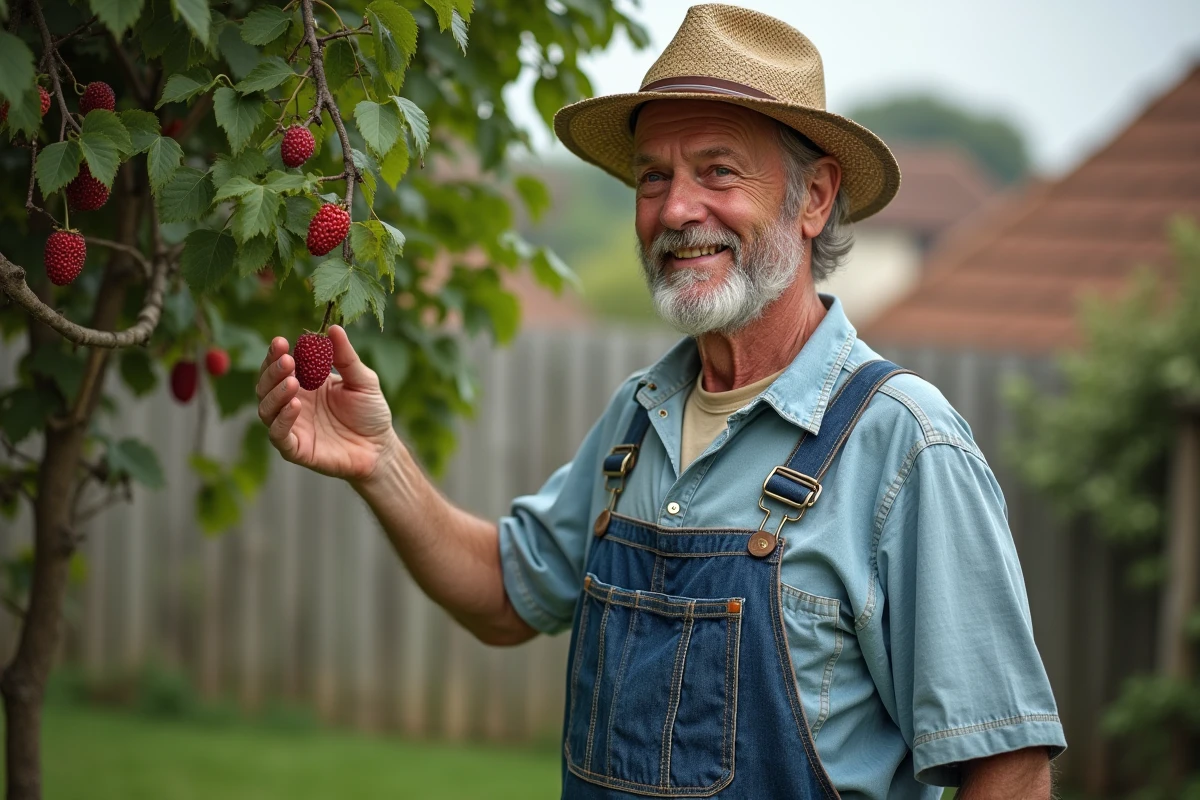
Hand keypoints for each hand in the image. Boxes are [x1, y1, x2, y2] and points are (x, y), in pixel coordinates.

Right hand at [256, 325, 399, 484]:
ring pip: (266, 409)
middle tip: (287, 360)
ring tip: (292, 382)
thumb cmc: (370, 412)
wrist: (381, 447)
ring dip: (275, 393)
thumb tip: (333, 328)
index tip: (280, 341)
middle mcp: (292, 404)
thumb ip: (346, 357)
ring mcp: (292, 427)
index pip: (280, 367)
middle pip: (266, 386)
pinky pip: (279, 435)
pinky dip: (282, 419)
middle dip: (272, 371)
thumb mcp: (362, 380)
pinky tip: (294, 405)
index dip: (275, 355)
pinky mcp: (296, 449)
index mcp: (305, 384)